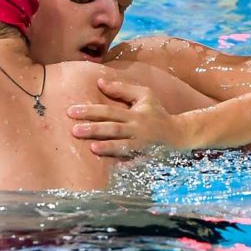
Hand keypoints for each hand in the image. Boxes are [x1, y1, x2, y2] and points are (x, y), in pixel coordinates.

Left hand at [68, 78, 189, 158]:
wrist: (179, 134)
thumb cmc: (157, 113)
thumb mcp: (144, 95)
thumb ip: (122, 89)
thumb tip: (99, 82)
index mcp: (135, 113)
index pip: (109, 111)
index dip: (90, 111)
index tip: (71, 112)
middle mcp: (137, 129)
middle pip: (113, 128)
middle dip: (94, 130)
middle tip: (74, 130)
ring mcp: (142, 145)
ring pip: (123, 146)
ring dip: (108, 147)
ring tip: (92, 147)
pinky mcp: (146, 158)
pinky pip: (135, 163)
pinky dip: (126, 165)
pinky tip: (113, 168)